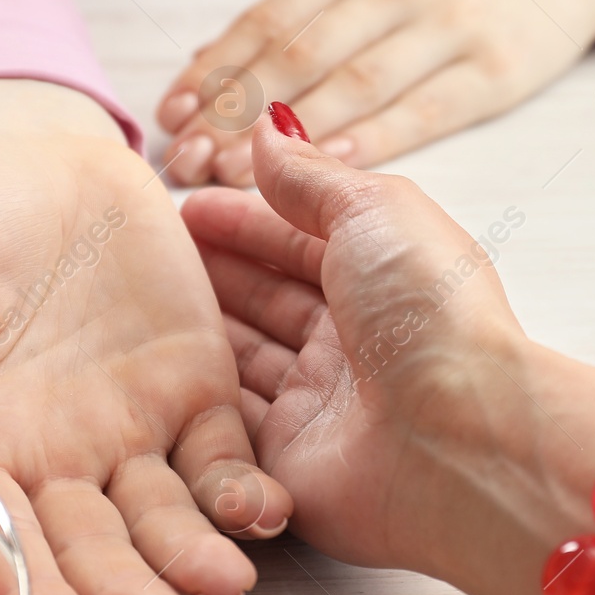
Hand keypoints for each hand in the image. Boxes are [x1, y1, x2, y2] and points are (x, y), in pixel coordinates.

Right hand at [0, 80, 292, 594]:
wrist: (32, 151)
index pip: (0, 540)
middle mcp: (55, 457)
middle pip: (91, 549)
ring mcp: (129, 429)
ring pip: (163, 516)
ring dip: (191, 560)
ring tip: (220, 594)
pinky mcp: (196, 390)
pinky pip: (224, 454)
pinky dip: (241, 488)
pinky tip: (261, 518)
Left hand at [158, 0, 594, 185]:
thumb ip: (299, 19)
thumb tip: (210, 66)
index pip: (267, 22)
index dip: (215, 73)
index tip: (169, 119)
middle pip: (297, 57)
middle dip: (233, 113)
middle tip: (185, 161)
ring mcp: (447, 29)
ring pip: (350, 84)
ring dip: (286, 135)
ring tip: (229, 175)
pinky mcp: (495, 72)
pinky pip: (423, 111)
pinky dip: (372, 139)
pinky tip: (328, 166)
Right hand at [181, 118, 594, 594]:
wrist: (455, 438)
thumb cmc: (427, 312)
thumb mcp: (374, 212)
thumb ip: (313, 177)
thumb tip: (269, 129)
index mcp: (384, 278)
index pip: (301, 243)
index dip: (245, 222)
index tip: (184, 207)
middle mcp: (356, 343)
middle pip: (269, 301)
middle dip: (214, 274)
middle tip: (150, 254)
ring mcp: (322, 406)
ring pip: (244, 361)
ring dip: (199, 332)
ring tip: (139, 304)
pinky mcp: (289, 466)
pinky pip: (231, 428)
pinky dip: (197, 400)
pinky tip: (153, 371)